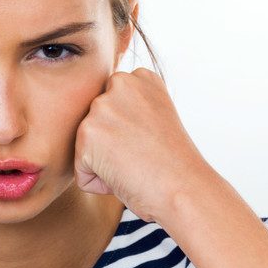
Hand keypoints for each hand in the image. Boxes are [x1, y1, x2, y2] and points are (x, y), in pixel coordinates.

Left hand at [74, 67, 211, 222]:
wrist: (184, 189)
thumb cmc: (175, 166)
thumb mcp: (158, 119)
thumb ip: (131, 109)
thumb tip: (106, 124)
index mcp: (140, 78)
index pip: (113, 107)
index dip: (131, 133)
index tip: (152, 140)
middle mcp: (120, 83)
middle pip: (97, 124)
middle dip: (114, 146)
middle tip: (144, 154)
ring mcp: (102, 106)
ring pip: (87, 146)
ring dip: (106, 163)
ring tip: (136, 164)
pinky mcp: (88, 132)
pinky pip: (82, 170)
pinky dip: (99, 183)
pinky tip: (125, 177)